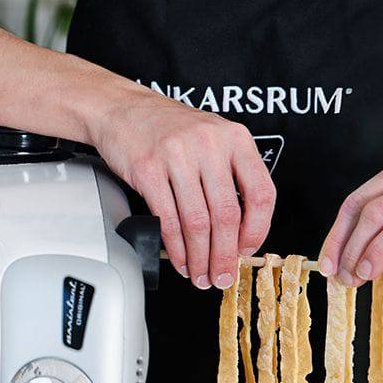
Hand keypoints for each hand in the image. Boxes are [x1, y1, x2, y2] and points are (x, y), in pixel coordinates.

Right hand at [90, 85, 275, 289]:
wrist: (121, 109)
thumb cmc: (167, 127)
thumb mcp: (211, 138)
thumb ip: (230, 173)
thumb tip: (240, 228)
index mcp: (235, 138)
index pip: (261, 193)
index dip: (257, 230)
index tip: (247, 249)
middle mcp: (209, 145)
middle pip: (227, 215)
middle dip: (225, 254)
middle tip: (222, 274)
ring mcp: (177, 157)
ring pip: (197, 222)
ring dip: (199, 256)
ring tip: (199, 273)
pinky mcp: (148, 170)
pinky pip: (167, 219)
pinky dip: (175, 246)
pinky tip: (179, 257)